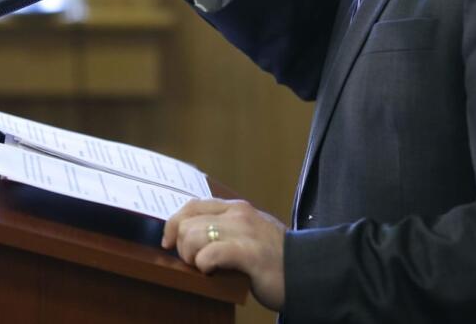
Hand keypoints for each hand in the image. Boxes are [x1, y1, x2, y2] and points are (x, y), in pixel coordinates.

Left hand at [162, 198, 286, 310]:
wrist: (306, 271)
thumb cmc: (274, 258)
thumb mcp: (249, 233)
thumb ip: (225, 228)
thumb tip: (189, 236)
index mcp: (236, 208)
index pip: (191, 205)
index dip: (173, 224)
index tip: (169, 243)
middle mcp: (238, 215)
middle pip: (186, 222)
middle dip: (181, 246)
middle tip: (193, 262)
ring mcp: (244, 232)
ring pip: (193, 236)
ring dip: (191, 257)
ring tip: (204, 267)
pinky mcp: (249, 253)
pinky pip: (211, 254)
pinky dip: (204, 265)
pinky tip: (213, 271)